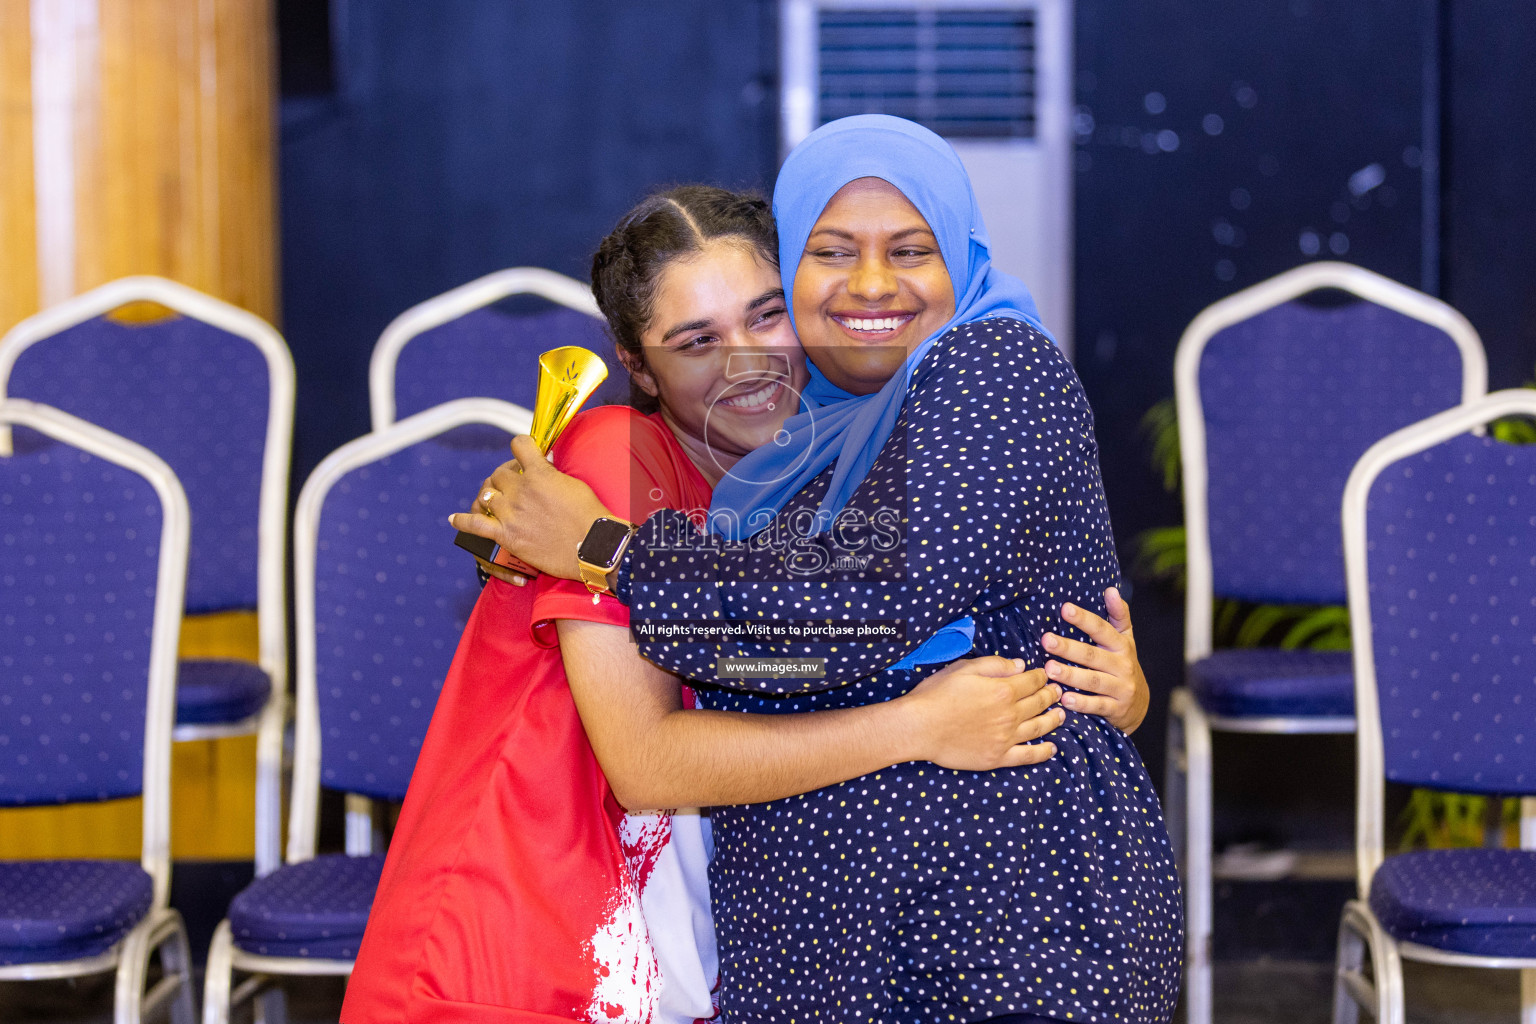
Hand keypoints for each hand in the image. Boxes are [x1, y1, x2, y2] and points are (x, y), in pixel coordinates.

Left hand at [448, 435, 613, 581]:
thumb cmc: (590, 516)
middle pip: (498, 474)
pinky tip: (454, 519)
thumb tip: (544, 466)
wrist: (592, 548)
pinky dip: (463, 521)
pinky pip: (475, 524)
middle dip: (505, 476)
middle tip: (514, 484)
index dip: (520, 447)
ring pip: (487, 494)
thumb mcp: (573, 484)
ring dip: (491, 496)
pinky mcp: (507, 535)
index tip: (523, 453)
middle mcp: (521, 489)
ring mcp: (511, 513)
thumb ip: (552, 474)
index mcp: (539, 472)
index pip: (519, 445)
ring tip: (495, 500)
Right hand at [898, 655, 1063, 770]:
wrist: (919, 727)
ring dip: (1053, 719)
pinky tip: (1052, 748)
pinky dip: (1043, 752)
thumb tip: (1021, 665)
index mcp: (1003, 690)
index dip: (1041, 675)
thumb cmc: (937, 694)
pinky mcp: (997, 758)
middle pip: (1039, 703)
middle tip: (1057, 691)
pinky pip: (1027, 756)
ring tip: (1061, 714)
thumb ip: (995, 665)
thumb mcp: (964, 668)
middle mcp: (1010, 715)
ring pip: (1039, 728)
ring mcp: (1006, 738)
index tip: (1045, 674)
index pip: (1032, 680)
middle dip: (1051, 694)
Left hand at [1040, 586, 1148, 732]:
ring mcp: (1121, 688)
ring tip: (1049, 669)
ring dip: (1071, 675)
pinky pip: (1097, 706)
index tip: (1065, 609)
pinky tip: (1064, 698)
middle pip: (1093, 655)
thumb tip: (1111, 589)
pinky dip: (1081, 703)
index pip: (1102, 629)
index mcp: (1121, 645)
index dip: (1084, 619)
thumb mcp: (1124, 640)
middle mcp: (1123, 665)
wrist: (1139, 704)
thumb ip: (1118, 615)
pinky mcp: (1117, 709)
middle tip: (1046, 640)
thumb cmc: (1122, 664)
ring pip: (1094, 680)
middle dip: (1069, 647)